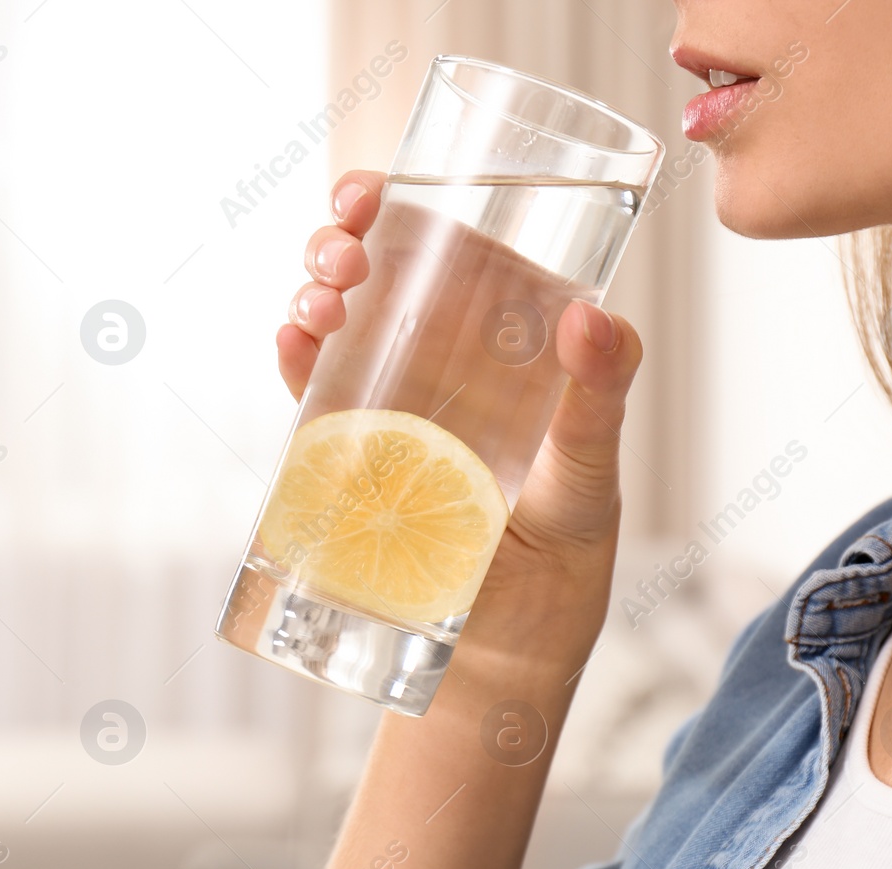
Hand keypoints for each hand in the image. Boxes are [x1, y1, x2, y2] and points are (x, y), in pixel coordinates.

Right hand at [276, 170, 644, 588]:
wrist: (503, 655)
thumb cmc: (564, 557)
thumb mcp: (590, 476)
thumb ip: (598, 402)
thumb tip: (593, 318)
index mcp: (501, 342)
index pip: (450, 247)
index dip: (407, 203)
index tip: (380, 190)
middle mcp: (441, 362)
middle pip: (378, 272)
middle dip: (344, 240)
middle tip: (343, 250)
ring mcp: (391, 405)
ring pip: (338, 323)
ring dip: (313, 293)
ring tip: (320, 302)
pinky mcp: (351, 456)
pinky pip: (313, 395)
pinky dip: (294, 361)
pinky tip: (293, 343)